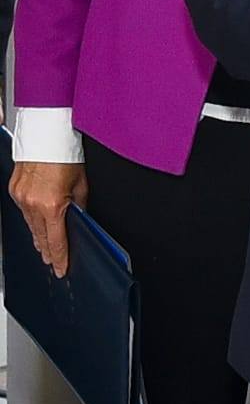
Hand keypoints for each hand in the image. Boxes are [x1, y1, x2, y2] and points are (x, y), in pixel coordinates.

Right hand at [9, 162, 88, 278]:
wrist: (47, 134)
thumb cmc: (66, 154)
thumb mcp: (82, 184)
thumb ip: (80, 205)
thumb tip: (79, 218)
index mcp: (52, 205)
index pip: (56, 240)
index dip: (59, 258)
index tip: (61, 268)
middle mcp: (33, 204)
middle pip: (41, 236)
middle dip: (47, 251)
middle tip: (52, 262)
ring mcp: (20, 197)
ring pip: (30, 225)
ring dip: (39, 237)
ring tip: (44, 248)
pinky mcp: (14, 190)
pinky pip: (23, 211)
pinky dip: (31, 219)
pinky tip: (36, 225)